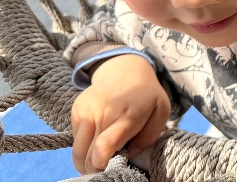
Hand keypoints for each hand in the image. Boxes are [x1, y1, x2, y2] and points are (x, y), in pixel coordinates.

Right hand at [71, 54, 170, 173]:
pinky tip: (98, 136)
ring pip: (77, 152)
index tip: (110, 167)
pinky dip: (84, 146)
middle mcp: (102, 113)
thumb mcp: (161, 112)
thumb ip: (149, 138)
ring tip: (103, 153)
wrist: (126, 70)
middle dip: (97, 167)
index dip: (101, 164)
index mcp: (126, 116)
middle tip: (110, 161)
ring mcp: (86, 111)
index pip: (104, 146)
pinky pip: (75, 141)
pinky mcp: (76, 110)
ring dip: (87, 160)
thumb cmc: (147, 96)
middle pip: (88, 156)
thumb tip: (128, 155)